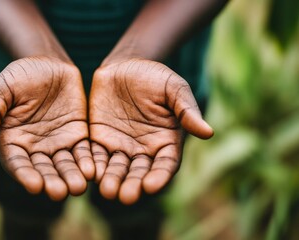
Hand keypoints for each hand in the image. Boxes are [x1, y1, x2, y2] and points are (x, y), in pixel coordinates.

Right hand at [0, 56, 94, 200]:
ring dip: (71, 177)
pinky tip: (93, 171)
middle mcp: (35, 148)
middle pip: (43, 170)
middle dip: (51, 182)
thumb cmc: (20, 76)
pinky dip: (88, 162)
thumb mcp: (2, 88)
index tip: (34, 186)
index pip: (17, 163)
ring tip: (78, 187)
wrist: (48, 63)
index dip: (25, 175)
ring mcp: (58, 144)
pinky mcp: (78, 136)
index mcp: (13, 141)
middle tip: (59, 192)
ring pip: (65, 166)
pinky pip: (84, 152)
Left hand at [89, 58, 212, 204]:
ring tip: (107, 191)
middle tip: (126, 196)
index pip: (165, 164)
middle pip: (139, 173)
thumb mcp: (174, 88)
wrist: (124, 65)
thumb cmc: (154, 76)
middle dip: (133, 185)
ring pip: (117, 169)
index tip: (151, 186)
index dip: (159, 176)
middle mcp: (143, 150)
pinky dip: (93, 165)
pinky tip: (90, 173)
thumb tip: (208, 132)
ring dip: (112, 180)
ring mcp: (120, 146)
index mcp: (166, 141)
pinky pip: (96, 156)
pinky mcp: (99, 140)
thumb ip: (187, 110)